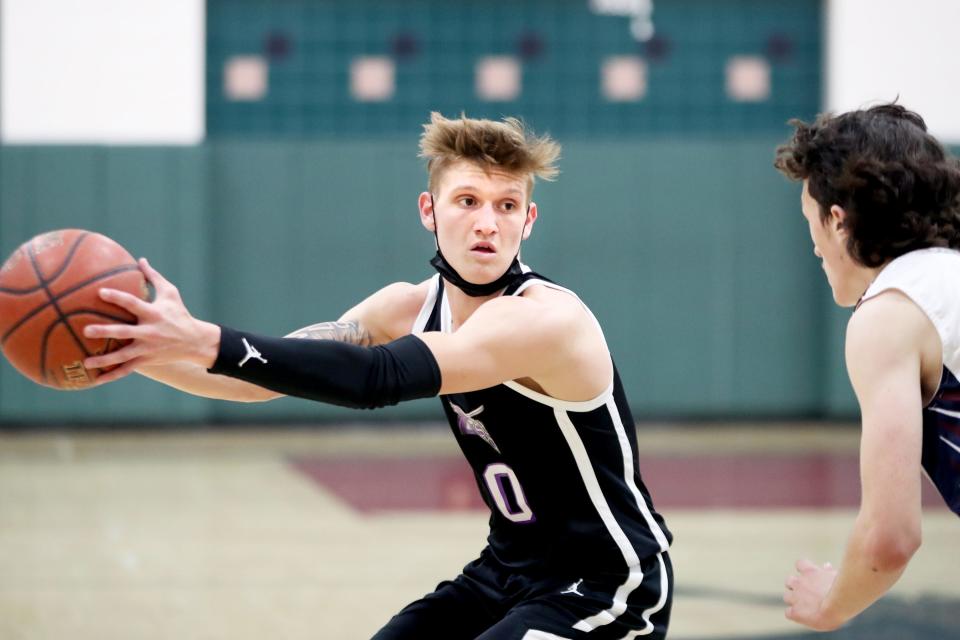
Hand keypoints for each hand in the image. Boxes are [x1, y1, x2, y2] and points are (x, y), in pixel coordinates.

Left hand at [82, 258, 220, 383]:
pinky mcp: (147, 360)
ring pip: (123, 356)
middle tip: (86, 330)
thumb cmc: (180, 314)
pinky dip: (111, 375)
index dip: (117, 298)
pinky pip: (126, 369)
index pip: (133, 304)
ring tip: (86, 361)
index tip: (100, 292)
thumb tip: (140, 259)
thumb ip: (154, 277)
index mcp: (154, 314)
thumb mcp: (171, 293)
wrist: (195, 342)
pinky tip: (95, 379)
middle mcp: (150, 332)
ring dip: (105, 360)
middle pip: (124, 333)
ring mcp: (148, 349)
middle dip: (106, 332)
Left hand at [784, 558, 841, 630]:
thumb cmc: (843, 590)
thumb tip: (827, 565)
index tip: (810, 576)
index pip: (800, 564)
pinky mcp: (795, 612)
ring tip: (806, 608)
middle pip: (789, 581)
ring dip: (794, 601)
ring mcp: (795, 597)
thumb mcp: (837, 576)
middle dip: (796, 587)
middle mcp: (800, 583)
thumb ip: (829, 572)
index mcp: (810, 572)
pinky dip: (794, 615)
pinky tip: (804, 618)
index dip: (803, 570)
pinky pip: (788, 613)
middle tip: (808, 594)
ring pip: (787, 597)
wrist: (838, 605)